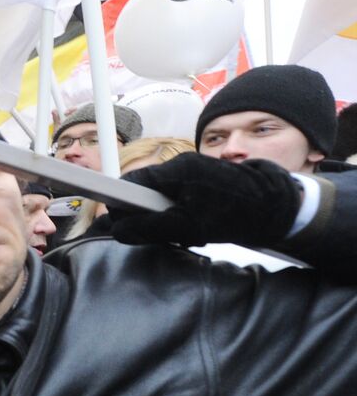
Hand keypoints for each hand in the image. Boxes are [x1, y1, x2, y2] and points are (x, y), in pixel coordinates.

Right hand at [97, 154, 300, 247]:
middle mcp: (183, 163)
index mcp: (175, 171)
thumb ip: (146, 228)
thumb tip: (117, 229)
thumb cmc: (234, 214)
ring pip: (162, 193)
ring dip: (166, 214)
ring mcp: (195, 167)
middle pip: (144, 189)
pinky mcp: (205, 175)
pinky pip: (179, 193)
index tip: (120, 222)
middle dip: (147, 213)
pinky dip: (181, 209)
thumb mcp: (185, 227)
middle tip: (164, 232)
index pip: (130, 183)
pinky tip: (197, 222)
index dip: (120, 204)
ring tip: (186, 229)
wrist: (277, 205)